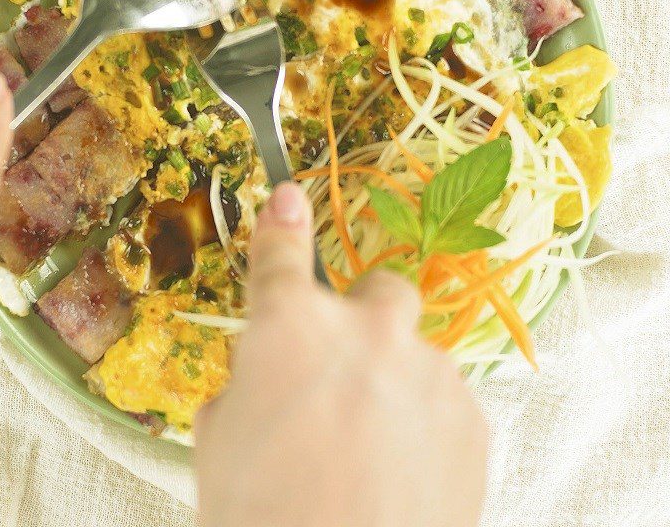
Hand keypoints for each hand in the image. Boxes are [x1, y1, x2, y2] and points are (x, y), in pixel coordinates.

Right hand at [195, 182, 487, 526]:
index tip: (288, 197)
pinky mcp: (471, 417)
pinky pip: (446, 402)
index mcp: (291, 328)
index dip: (282, 225)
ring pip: (416, 355)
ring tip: (376, 449)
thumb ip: (247, 384)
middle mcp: (366, 332)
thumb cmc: (258, 511)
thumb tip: (262, 376)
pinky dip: (427, 424)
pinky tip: (405, 475)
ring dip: (397, 382)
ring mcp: (427, 370)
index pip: (281, 256)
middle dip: (367, 318)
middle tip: (350, 369)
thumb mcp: (220, 440)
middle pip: (382, 291)